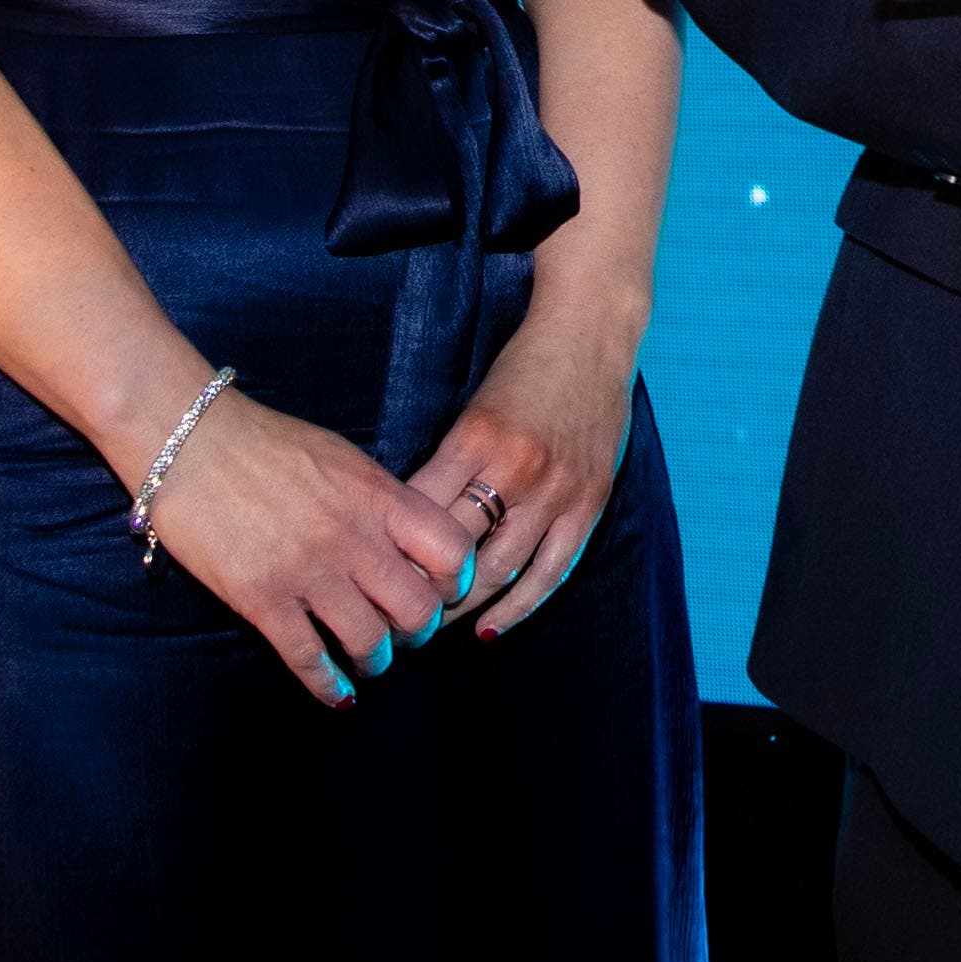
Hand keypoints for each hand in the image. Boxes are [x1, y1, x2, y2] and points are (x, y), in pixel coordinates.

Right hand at [134, 385, 473, 706]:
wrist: (189, 440)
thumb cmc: (265, 442)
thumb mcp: (341, 458)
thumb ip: (378, 500)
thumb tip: (406, 541)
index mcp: (378, 496)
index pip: (451, 551)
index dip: (455, 581)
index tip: (441, 590)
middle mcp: (353, 537)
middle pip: (418, 609)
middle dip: (418, 631)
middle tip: (404, 632)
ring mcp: (307, 572)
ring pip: (370, 643)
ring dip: (376, 660)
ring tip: (370, 659)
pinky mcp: (262, 600)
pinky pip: (309, 659)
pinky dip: (329, 686)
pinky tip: (337, 694)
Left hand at [409, 282, 641, 635]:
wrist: (593, 332)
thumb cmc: (525, 365)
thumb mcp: (473, 408)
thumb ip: (448, 463)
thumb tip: (405, 522)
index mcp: (475, 438)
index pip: (421, 515)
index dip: (390, 556)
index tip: (367, 581)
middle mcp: (516, 468)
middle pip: (456, 552)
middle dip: (418, 592)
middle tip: (388, 618)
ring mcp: (558, 489)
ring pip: (500, 571)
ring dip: (462, 608)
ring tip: (431, 629)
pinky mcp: (590, 502)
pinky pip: (551, 571)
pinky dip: (519, 607)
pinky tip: (488, 630)